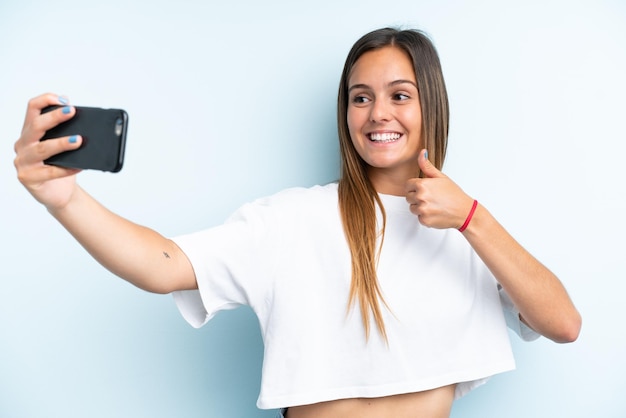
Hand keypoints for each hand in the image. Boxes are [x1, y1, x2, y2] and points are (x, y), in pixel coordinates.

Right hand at [14, 93, 83, 209]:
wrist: (59, 193)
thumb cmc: (61, 166)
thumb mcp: (63, 145)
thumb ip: (67, 130)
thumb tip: (83, 116)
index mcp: (29, 132)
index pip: (32, 109)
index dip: (46, 100)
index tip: (64, 99)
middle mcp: (22, 145)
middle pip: (36, 126)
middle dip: (54, 117)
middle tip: (72, 112)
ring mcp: (23, 162)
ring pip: (42, 149)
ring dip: (61, 143)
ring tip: (78, 140)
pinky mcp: (28, 178)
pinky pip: (50, 172)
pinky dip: (66, 169)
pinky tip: (80, 166)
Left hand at [404, 149, 474, 228]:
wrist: (464, 211)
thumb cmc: (454, 194)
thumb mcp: (441, 177)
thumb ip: (427, 166)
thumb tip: (421, 153)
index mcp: (422, 184)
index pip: (407, 185)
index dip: (415, 187)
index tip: (425, 189)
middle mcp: (420, 197)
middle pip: (408, 197)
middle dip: (417, 197)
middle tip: (432, 198)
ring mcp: (422, 209)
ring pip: (412, 208)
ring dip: (420, 207)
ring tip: (434, 205)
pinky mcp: (424, 220)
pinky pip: (418, 217)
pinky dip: (425, 216)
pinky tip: (435, 212)